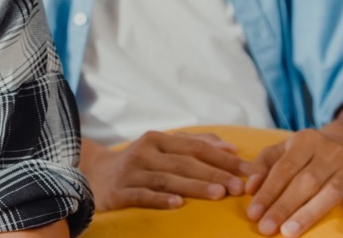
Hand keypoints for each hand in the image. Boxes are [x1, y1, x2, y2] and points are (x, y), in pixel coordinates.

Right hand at [81, 131, 251, 211]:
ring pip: (167, 179)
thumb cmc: (139, 162)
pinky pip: (142, 196)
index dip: (222, 158)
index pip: (195, 146)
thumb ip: (196, 143)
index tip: (247, 170)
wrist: (94, 175)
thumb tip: (232, 148)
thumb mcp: (163, 147)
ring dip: (194, 186)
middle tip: (239, 187)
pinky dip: (160, 199)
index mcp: (157, 139)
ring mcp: (130, 172)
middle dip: (214, 174)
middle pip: (184, 162)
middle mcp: (143, 152)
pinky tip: (177, 205)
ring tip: (218, 194)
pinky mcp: (118, 192)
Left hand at [245, 129, 342, 236]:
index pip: (283, 169)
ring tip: (289, 232)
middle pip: (305, 182)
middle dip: (283, 206)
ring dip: (309, 214)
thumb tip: (249, 187)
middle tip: (266, 228)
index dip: (267, 192)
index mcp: (306, 141)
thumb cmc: (308, 155)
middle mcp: (331, 151)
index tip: (253, 214)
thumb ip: (264, 165)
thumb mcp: (285, 150)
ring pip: (330, 192)